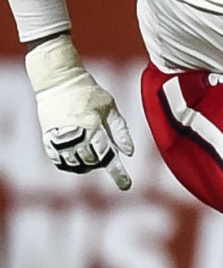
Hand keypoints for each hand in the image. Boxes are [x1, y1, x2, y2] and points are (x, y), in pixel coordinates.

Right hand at [27, 36, 132, 189]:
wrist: (59, 82)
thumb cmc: (90, 93)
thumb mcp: (111, 108)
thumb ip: (120, 131)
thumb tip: (129, 153)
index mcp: (93, 127)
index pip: (108, 156)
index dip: (117, 172)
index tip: (126, 186)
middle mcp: (75, 135)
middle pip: (92, 162)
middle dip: (102, 161)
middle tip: (104, 148)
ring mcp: (59, 138)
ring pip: (76, 164)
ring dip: (87, 164)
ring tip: (91, 150)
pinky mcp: (48, 139)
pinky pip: (60, 161)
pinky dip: (70, 163)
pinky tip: (77, 156)